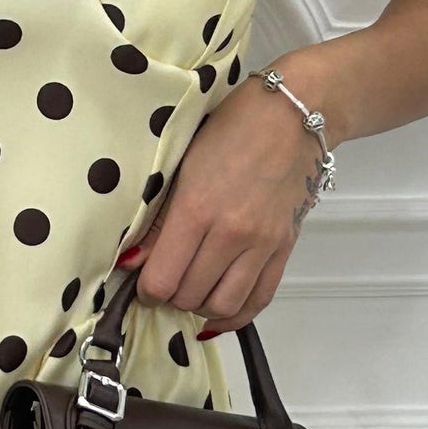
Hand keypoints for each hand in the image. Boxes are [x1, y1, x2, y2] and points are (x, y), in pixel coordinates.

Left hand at [117, 80, 322, 339]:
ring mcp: (262, 244)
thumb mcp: (182, 164)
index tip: (142, 283)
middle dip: (169, 297)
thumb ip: (158, 219)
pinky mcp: (284, 248)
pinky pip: (260, 299)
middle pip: (189, 296)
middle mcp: (231, 233)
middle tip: (163, 283)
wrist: (293, 114)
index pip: (162, 279)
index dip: (146, 289)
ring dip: (200, 307)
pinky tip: (218, 313)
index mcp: (197, 208)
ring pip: (223, 305)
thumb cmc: (233, 127)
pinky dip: (235, 314)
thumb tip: (134, 261)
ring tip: (189, 291)